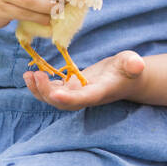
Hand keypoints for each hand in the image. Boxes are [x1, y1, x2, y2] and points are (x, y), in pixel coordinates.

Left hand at [23, 50, 145, 109]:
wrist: (125, 78)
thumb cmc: (129, 69)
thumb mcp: (132, 62)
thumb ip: (133, 64)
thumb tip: (137, 65)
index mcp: (100, 93)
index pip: (83, 99)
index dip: (69, 98)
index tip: (55, 93)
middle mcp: (85, 98)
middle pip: (64, 103)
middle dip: (48, 93)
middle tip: (37, 75)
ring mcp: (76, 95)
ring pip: (54, 100)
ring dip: (39, 91)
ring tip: (29, 75)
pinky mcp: (70, 89)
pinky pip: (52, 91)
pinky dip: (40, 86)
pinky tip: (31, 74)